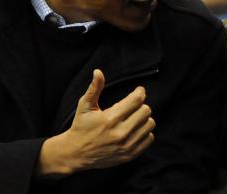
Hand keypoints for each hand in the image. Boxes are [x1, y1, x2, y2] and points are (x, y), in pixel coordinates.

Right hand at [36, 69, 154, 177]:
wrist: (76, 153)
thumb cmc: (81, 126)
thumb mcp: (85, 106)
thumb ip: (94, 88)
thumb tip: (98, 71)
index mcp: (110, 118)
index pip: (137, 100)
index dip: (140, 92)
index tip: (138, 90)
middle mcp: (120, 133)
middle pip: (146, 111)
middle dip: (140, 105)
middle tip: (131, 106)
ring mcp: (126, 145)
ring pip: (150, 124)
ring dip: (143, 119)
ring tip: (132, 118)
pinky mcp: (130, 155)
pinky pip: (149, 138)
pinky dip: (144, 132)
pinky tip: (134, 130)